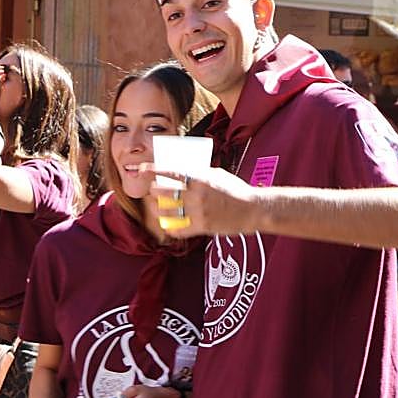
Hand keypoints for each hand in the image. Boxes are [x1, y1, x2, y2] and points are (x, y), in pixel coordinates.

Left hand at [146, 166, 261, 237]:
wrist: (254, 208)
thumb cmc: (238, 191)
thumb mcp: (218, 175)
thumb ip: (200, 174)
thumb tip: (185, 172)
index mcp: (200, 178)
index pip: (170, 172)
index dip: (153, 169)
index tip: (143, 168)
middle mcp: (197, 194)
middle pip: (163, 191)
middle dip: (153, 190)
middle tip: (153, 191)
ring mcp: (199, 211)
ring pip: (167, 211)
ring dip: (158, 210)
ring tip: (157, 208)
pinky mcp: (203, 226)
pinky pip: (179, 229)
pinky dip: (171, 228)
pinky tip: (167, 227)